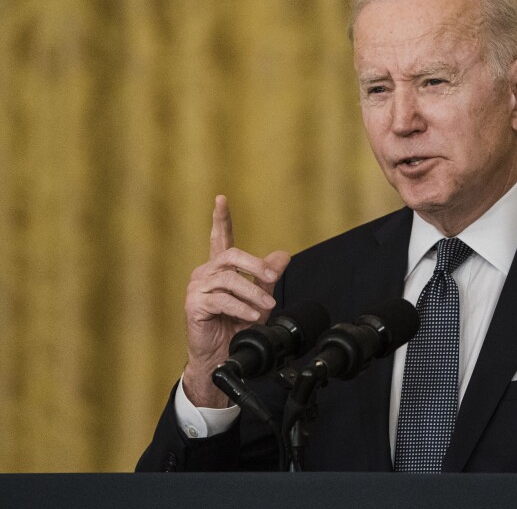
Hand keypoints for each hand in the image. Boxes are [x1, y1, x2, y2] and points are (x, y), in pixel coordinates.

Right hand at [182, 195, 290, 406]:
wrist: (221, 355)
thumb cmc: (236, 327)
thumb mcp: (258, 299)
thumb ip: (268, 277)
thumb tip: (284, 256)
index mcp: (220, 269)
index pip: (220, 238)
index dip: (221, 219)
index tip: (222, 199)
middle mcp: (206, 274)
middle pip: (231, 256)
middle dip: (254, 265)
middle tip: (271, 276)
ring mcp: (197, 288)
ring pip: (229, 280)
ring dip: (253, 293)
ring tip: (267, 306)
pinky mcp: (194, 305)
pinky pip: (221, 300)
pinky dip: (241, 308)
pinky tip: (252, 316)